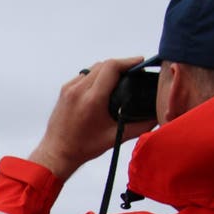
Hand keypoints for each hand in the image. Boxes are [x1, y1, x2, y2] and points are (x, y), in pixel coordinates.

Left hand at [27, 56, 156, 179]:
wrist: (57, 152)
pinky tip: (103, 85)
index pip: (112, 68)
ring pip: (93, 68)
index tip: (140, 62)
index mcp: (92, 100)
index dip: (128, 62)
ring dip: (108, 69)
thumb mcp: (114, 138)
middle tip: (134, 71)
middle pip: (104, 64)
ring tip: (120, 77)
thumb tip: (156, 118)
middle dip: (121, 64)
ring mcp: (69, 88)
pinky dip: (95, 76)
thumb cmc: (83, 147)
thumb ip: (139, 127)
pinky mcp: (64, 90)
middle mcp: (79, 90)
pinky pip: (83, 75)